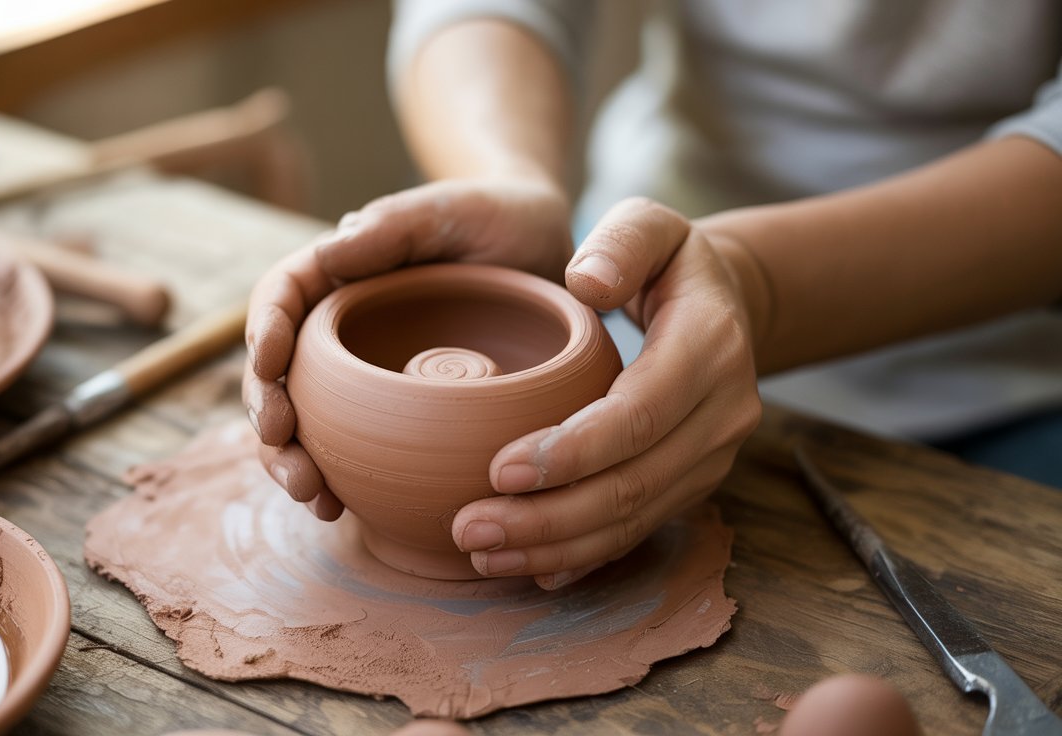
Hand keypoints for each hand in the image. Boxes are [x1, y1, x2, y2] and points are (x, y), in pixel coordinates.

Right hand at [244, 178, 573, 519]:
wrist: (547, 254)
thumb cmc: (495, 216)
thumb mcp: (451, 209)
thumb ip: (395, 224)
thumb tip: (330, 249)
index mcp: (340, 271)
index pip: (282, 296)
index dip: (263, 329)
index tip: (268, 363)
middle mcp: (340, 328)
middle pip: (278, 372)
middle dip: (269, 416)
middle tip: (284, 450)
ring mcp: (364, 376)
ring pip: (305, 422)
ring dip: (293, 461)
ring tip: (311, 494)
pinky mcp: (395, 413)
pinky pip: (354, 452)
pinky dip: (339, 482)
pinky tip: (342, 509)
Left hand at [450, 198, 763, 588]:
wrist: (725, 305)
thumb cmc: (668, 262)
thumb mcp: (651, 223)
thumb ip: (621, 241)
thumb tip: (586, 282)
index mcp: (710, 344)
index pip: (639, 412)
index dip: (573, 449)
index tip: (498, 469)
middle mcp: (723, 411)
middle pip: (635, 482)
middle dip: (550, 516)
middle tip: (471, 527)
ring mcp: (712, 456)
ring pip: (635, 518)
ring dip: (557, 545)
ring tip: (483, 554)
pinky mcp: (692, 483)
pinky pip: (640, 530)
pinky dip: (584, 556)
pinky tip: (531, 570)